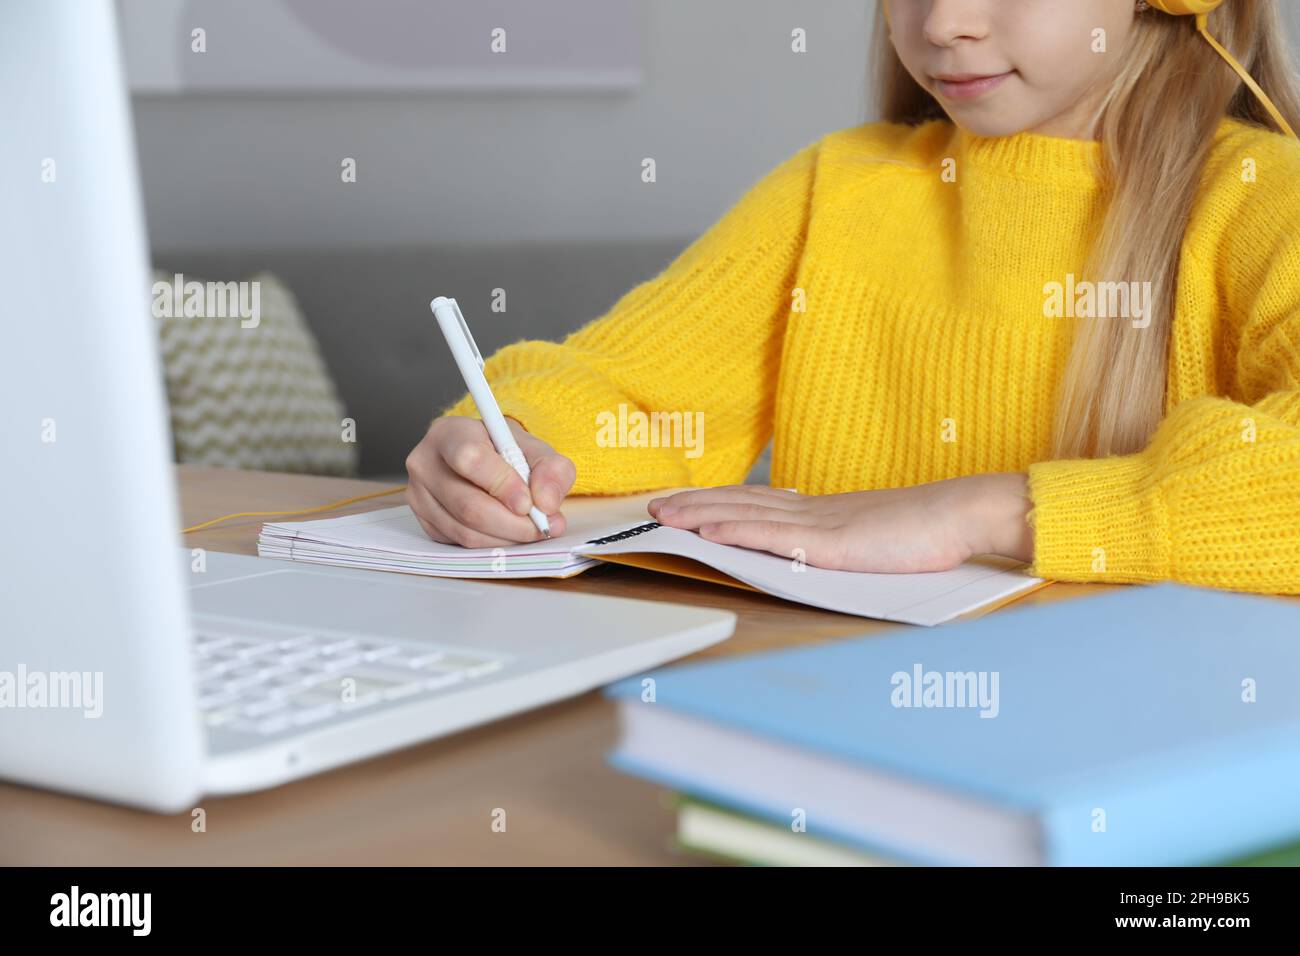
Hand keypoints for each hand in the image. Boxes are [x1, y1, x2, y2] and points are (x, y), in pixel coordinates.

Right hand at [405, 415, 575, 546]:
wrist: (484, 460)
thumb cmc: (506, 452)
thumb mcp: (536, 449)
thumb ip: (551, 470)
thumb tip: (547, 503)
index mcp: (449, 433)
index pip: (470, 459)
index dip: (502, 485)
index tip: (529, 503)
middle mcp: (426, 463)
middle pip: (467, 504)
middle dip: (512, 523)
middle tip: (542, 526)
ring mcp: (419, 495)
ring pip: (465, 530)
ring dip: (506, 538)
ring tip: (531, 530)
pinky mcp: (424, 522)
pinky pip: (460, 544)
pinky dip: (492, 545)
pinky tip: (509, 533)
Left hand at [647, 474, 1032, 572]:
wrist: (959, 515)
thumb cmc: (925, 532)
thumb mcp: (871, 538)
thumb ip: (840, 543)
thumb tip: (817, 552)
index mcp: (821, 511)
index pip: (755, 502)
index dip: (715, 501)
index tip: (683, 501)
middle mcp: (811, 511)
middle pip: (738, 504)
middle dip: (692, 505)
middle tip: (653, 506)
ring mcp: (817, 524)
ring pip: (744, 515)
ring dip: (699, 515)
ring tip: (663, 516)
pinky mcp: (828, 542)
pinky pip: (772, 535)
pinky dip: (734, 531)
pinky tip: (708, 531)